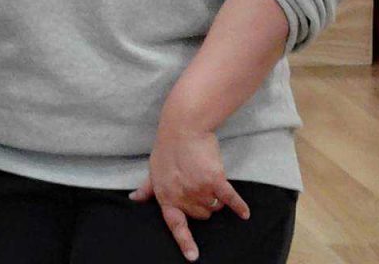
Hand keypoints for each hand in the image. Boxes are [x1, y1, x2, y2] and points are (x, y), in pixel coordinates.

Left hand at [129, 126, 249, 261]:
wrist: (183, 126)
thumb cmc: (167, 147)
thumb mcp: (153, 168)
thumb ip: (147, 188)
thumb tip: (134, 199)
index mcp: (166, 195)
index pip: (175, 224)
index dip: (184, 242)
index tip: (193, 256)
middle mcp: (182, 196)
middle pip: (200, 215)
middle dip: (201, 205)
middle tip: (196, 185)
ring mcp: (199, 189)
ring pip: (214, 207)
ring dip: (214, 198)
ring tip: (206, 178)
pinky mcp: (215, 180)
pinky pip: (230, 199)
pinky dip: (238, 206)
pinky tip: (244, 213)